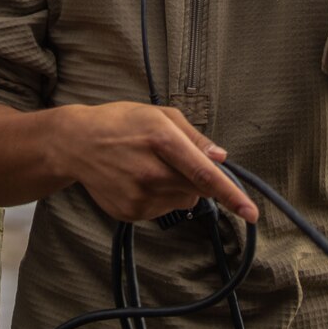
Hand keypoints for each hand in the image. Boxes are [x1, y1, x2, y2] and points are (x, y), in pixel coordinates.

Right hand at [60, 102, 256, 222]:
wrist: (76, 144)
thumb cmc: (120, 123)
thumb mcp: (158, 115)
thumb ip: (194, 136)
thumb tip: (221, 158)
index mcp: (161, 140)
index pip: (204, 174)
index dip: (231, 194)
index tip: (251, 213)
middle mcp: (151, 172)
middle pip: (197, 189)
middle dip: (196, 179)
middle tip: (171, 160)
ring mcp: (139, 196)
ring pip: (182, 201)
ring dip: (176, 188)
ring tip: (147, 167)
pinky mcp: (130, 213)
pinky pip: (162, 210)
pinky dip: (158, 197)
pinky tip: (136, 179)